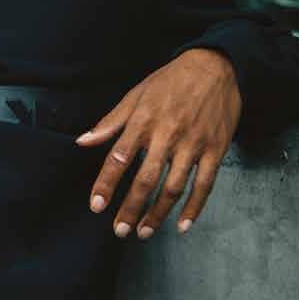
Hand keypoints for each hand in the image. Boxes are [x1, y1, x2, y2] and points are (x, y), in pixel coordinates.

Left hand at [77, 48, 240, 239]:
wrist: (215, 67)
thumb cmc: (170, 81)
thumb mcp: (135, 95)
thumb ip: (110, 122)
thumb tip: (82, 141)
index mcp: (143, 121)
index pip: (118, 158)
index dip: (106, 184)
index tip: (97, 206)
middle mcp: (167, 135)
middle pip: (146, 180)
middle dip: (131, 208)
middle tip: (119, 230)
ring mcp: (193, 145)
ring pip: (174, 187)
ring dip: (158, 213)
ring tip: (144, 232)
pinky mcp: (216, 151)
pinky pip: (205, 185)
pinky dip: (194, 208)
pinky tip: (183, 225)